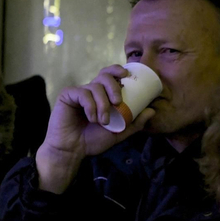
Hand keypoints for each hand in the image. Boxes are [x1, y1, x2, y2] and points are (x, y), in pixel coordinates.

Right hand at [35, 68, 154, 193]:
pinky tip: (92, 118)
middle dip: (114, 86)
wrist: (73, 150)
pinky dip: (90, 106)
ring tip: (103, 121)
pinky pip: (82, 93)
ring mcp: (78, 92)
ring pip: (94, 87)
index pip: (110, 76)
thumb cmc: (92, 141)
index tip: (126, 75)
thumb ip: (134, 123)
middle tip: (118, 101)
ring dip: (102, 104)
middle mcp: (90, 91)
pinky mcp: (67, 95)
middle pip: (104, 76)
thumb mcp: (118, 133)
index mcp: (102, 95)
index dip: (118, 70)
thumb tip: (152, 111)